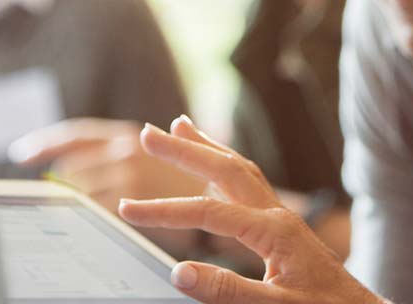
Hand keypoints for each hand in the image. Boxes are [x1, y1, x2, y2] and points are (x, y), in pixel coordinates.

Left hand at [9, 118, 210, 210]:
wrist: (230, 196)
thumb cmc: (195, 180)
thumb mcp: (159, 156)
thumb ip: (127, 151)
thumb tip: (86, 156)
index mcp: (127, 136)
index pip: (73, 135)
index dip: (43, 143)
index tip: (21, 154)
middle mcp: (123, 149)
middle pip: (71, 169)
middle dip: (62, 185)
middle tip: (53, 199)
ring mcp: (126, 175)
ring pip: (80, 191)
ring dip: (75, 203)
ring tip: (79, 214)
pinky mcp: (130, 200)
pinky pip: (94, 211)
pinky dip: (90, 216)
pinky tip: (98, 223)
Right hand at [117, 116, 382, 303]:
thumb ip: (227, 290)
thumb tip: (180, 271)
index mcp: (274, 230)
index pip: (207, 212)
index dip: (164, 211)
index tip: (128, 212)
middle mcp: (277, 215)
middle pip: (224, 169)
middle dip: (183, 150)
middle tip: (146, 133)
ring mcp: (282, 218)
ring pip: (239, 169)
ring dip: (207, 147)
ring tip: (180, 125)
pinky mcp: (284, 228)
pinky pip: (250, 183)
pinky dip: (226, 165)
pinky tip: (214, 166)